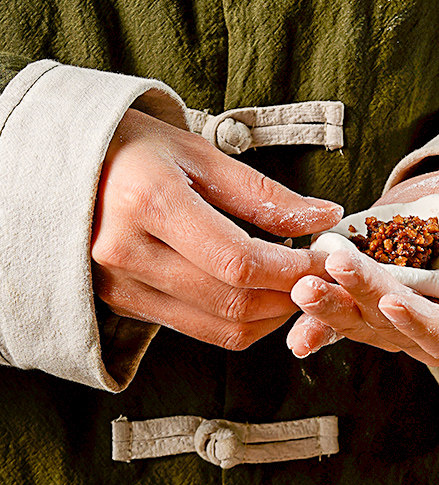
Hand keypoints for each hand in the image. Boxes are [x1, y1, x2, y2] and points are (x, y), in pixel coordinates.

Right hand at [91, 108, 341, 349]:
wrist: (65, 169)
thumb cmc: (134, 150)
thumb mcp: (198, 155)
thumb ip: (263, 194)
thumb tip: (324, 217)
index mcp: (148, 202)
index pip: (239, 261)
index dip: (292, 270)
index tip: (324, 261)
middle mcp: (128, 252)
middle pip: (233, 301)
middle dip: (289, 297)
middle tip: (319, 280)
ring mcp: (123, 286)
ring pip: (221, 327)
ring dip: (272, 318)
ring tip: (294, 289)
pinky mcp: (126, 306)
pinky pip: (202, 331)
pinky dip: (242, 322)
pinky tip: (261, 299)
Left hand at [286, 166, 438, 365]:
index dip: (419, 321)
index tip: (392, 297)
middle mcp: (437, 333)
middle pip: (397, 330)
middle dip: (364, 300)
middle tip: (336, 267)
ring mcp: (401, 323)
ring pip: (366, 327)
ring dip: (332, 310)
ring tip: (305, 285)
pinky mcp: (373, 308)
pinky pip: (345, 324)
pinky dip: (319, 328)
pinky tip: (297, 334)